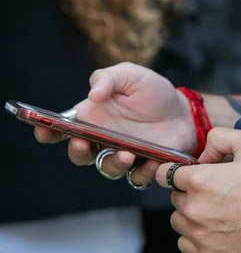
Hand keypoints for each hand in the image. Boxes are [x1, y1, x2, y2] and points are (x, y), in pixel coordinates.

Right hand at [33, 62, 195, 185]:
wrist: (185, 110)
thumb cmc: (153, 91)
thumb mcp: (130, 75)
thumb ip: (108, 79)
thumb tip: (92, 94)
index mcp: (93, 116)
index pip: (63, 128)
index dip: (48, 132)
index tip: (43, 132)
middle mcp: (104, 139)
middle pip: (80, 154)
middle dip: (77, 152)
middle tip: (83, 144)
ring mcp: (124, 154)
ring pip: (108, 169)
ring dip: (113, 164)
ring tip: (127, 154)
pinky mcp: (145, 166)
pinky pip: (138, 177)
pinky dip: (143, 172)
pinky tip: (154, 161)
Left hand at [156, 127, 240, 252]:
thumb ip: (218, 137)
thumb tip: (202, 153)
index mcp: (199, 181)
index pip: (166, 174)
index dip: (179, 172)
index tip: (191, 175)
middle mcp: (194, 209)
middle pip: (175, 198)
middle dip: (190, 193)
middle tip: (217, 194)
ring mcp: (200, 235)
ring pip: (179, 222)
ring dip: (191, 216)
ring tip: (217, 213)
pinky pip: (185, 244)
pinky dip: (195, 238)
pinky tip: (214, 230)